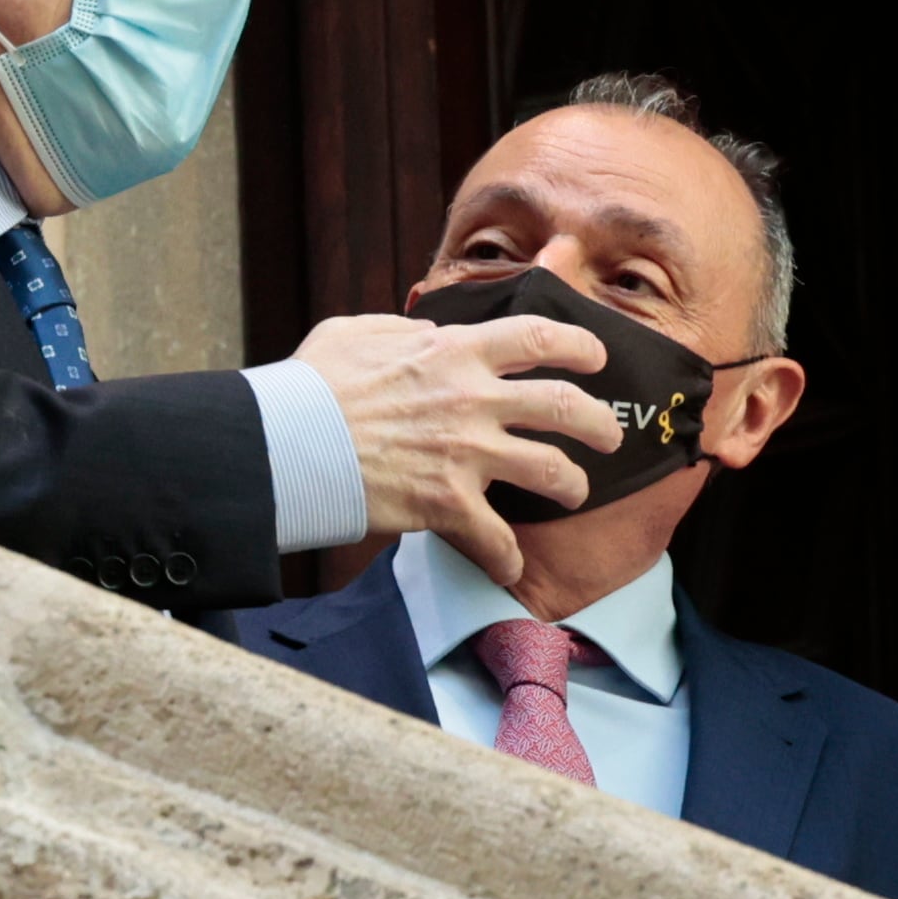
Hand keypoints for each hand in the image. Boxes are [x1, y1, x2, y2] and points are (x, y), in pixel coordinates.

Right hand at [294, 313, 617, 584]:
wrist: (287, 442)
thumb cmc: (313, 385)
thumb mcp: (359, 333)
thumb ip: (405, 332)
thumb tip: (425, 332)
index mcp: (455, 352)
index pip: (538, 338)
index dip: (578, 345)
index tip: (596, 356)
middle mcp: (472, 399)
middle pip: (565, 407)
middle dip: (600, 422)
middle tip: (610, 433)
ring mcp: (465, 453)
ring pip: (551, 471)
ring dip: (572, 486)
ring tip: (575, 492)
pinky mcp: (447, 503)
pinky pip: (497, 538)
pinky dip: (507, 558)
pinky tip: (510, 567)